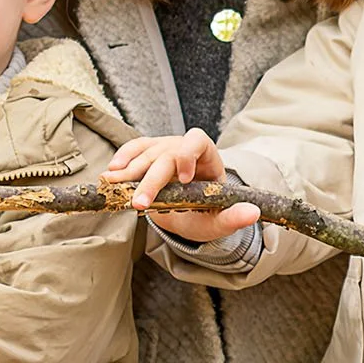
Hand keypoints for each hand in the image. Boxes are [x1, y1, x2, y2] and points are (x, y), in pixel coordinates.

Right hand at [109, 130, 260, 245]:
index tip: (183, 179)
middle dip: (151, 180)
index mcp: (207, 157)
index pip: (198, 141)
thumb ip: (233, 217)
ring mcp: (164, 148)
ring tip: (114, 186)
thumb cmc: (204, 213)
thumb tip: (253, 213)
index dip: (189, 154)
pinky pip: (133, 149)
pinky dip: (122, 159)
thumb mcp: (218, 220)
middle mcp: (184, 148)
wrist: (189, 211)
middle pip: (166, 155)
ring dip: (129, 171)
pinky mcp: (147, 153)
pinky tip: (110, 173)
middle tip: (139, 203)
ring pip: (146, 153)